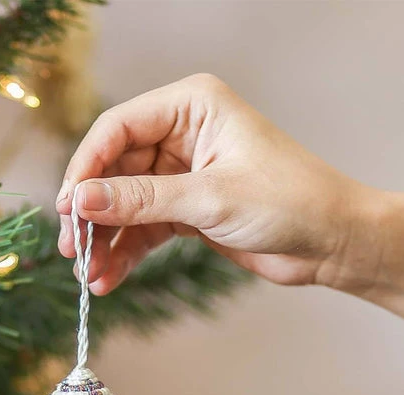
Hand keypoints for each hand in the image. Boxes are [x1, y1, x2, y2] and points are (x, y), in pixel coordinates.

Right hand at [55, 74, 368, 294]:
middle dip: (91, 213)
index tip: (67, 207)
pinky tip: (108, 278)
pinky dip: (125, 253)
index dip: (86, 167)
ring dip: (104, 240)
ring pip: (123, 203)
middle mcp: (182, 133)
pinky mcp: (186, 208)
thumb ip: (142, 199)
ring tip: (90, 276)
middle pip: (113, 169)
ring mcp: (182, 173)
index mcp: (191, 106)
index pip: (117, 129)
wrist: (335, 242)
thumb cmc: (291, 202)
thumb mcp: (211, 199)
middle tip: (73, 250)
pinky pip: (142, 228)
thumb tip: (81, 201)